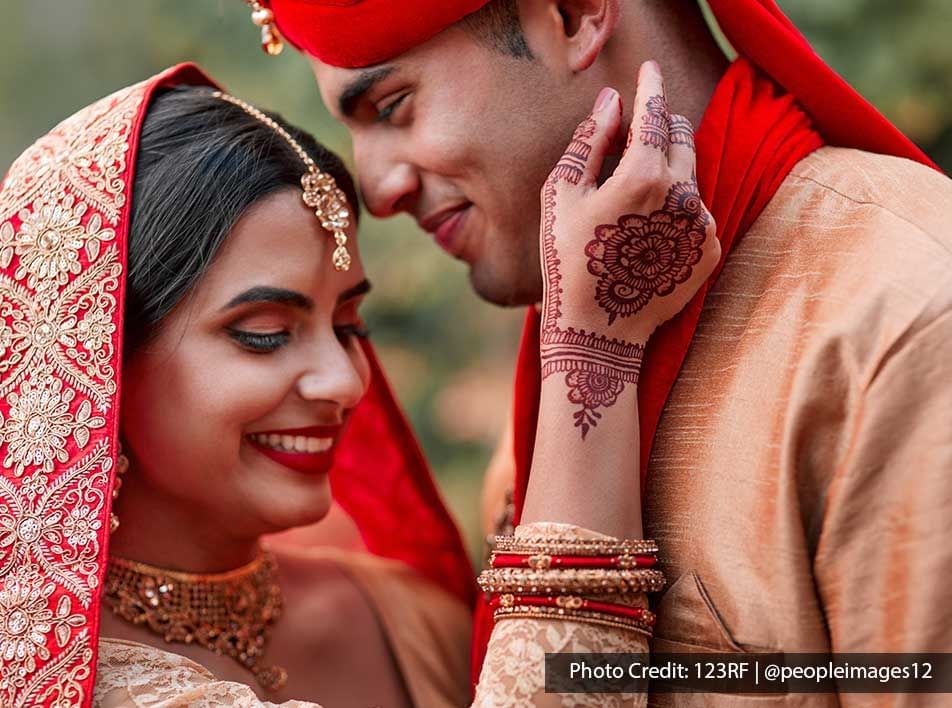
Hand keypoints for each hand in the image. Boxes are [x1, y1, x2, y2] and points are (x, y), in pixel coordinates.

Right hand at [538, 61, 719, 438]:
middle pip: (681, 138)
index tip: (649, 69)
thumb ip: (589, 142)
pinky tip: (647, 231)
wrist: (599, 332)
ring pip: (691, 175)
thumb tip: (611, 101)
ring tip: (633, 197)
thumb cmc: (568, 263)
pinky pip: (698, 212)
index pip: (654, 113)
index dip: (650, 87)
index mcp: (645, 175)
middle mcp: (684, 195)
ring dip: (667, 171)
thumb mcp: (562, 197)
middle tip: (636, 135)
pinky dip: (677, 207)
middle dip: (662, 126)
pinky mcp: (711, 250)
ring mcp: (702, 224)